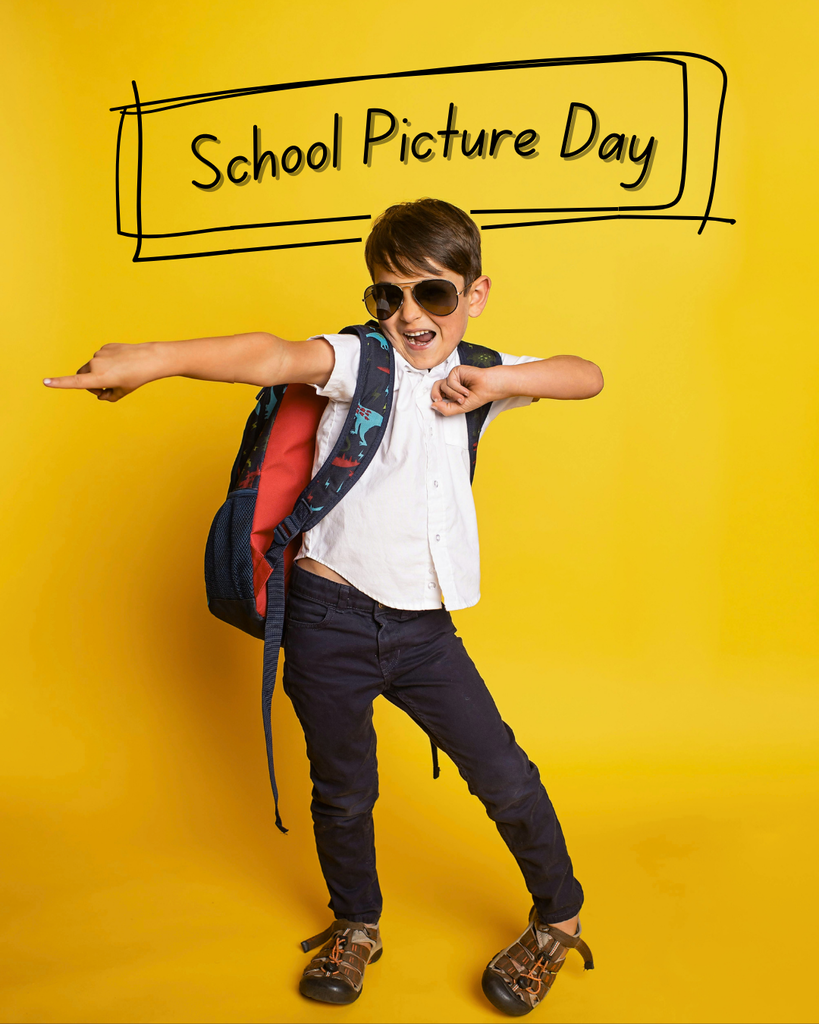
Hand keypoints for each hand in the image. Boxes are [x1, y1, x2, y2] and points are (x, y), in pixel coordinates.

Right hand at [43, 342, 163, 401]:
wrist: (150, 358)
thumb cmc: (137, 377)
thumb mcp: (122, 392)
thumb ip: (108, 396)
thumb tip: (100, 395)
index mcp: (99, 378)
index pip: (75, 381)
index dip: (59, 383)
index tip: (45, 382)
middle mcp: (96, 364)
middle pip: (82, 376)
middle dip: (90, 383)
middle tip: (107, 389)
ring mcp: (99, 354)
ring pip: (91, 367)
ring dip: (99, 373)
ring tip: (118, 374)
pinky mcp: (105, 347)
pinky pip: (100, 358)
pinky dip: (106, 363)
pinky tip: (120, 364)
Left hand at [430, 364, 505, 415]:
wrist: (488, 388)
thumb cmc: (477, 397)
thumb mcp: (460, 408)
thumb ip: (446, 409)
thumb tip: (433, 406)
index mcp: (450, 393)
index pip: (437, 393)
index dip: (435, 398)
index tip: (437, 403)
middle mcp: (450, 384)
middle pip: (436, 387)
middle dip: (436, 394)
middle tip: (439, 399)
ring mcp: (453, 377)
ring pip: (443, 386)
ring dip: (454, 395)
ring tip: (464, 397)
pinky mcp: (456, 371)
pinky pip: (450, 381)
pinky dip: (458, 388)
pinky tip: (466, 390)